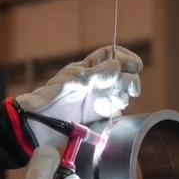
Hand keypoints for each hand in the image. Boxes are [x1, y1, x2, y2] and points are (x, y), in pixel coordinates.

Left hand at [16, 45, 141, 145]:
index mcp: (88, 67)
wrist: (43, 123)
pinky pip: (117, 108)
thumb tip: (118, 65)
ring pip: (122, 91)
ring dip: (123, 94)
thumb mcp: (75, 81)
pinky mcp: (100, 114)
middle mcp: (96, 80)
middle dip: (129, 78)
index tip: (135, 65)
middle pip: (122, 73)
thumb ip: (97, 74)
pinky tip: (109, 109)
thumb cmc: (54, 97)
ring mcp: (99, 97)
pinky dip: (117, 107)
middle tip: (131, 88)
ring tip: (115, 100)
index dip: (125, 57)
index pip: (111, 55)